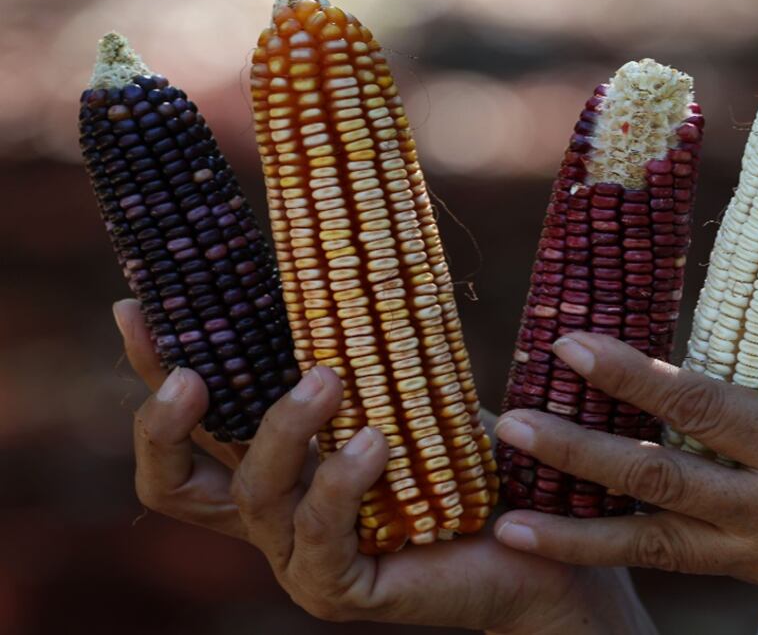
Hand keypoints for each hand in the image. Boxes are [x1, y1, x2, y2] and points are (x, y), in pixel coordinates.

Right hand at [114, 300, 655, 633]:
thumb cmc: (467, 457)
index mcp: (275, 465)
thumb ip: (356, 347)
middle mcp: (271, 514)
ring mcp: (297, 559)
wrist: (534, 539)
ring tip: (327, 378)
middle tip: (190, 374)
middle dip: (163, 425)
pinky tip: (376, 443)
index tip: (135, 304)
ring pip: (251, 497)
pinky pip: (318, 537)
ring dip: (282, 430)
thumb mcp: (403, 388)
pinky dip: (339, 483)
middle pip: (170, 486)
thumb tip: (330, 256)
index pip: (191, 423)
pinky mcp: (339, 590)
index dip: (151, 368)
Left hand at [493, 332, 757, 633]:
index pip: (710, 410)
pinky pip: (693, 564)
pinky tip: (585, 538)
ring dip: (579, 534)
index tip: (574, 348)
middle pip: (660, 484)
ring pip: (660, 550)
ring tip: (510, 523)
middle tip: (506, 424)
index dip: (635, 379)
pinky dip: (633, 551)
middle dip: (576, 457)